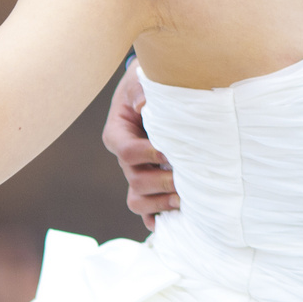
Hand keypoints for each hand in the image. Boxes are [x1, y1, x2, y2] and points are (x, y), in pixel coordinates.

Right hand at [103, 64, 177, 229]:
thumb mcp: (142, 80)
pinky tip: (177, 221)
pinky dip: (158, 218)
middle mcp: (126, 158)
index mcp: (118, 133)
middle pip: (134, 179)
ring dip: (159, 203)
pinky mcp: (150, 184)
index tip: (168, 151)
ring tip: (182, 201)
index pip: (126, 150)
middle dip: (159, 182)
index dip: (146, 154)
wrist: (160, 90)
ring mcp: (137, 173)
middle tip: (184, 179)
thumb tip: (145, 107)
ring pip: (137, 200)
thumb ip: (141, 91)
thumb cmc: (149, 83)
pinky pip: (148, 209)